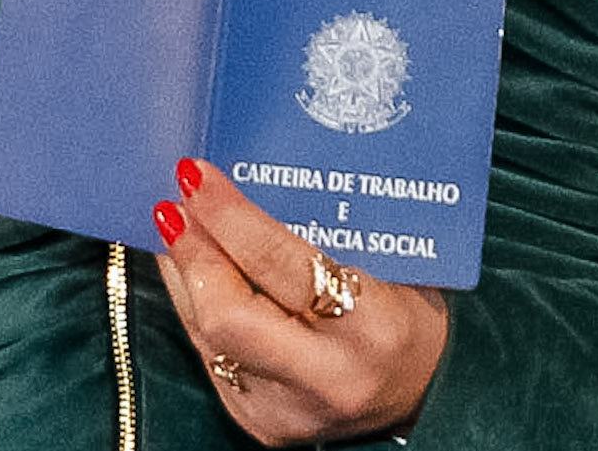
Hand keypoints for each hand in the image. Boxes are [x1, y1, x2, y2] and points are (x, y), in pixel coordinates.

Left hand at [155, 158, 444, 445]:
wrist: (426, 394)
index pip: (281, 266)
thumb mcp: (389, 265)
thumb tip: (240, 175)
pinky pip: (207, 353)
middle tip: (172, 201)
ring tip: (172, 223)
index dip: (228, 217)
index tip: (194, 174)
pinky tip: (187, 268)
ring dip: (181, 272)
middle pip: (226, 313)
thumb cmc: (406, 313)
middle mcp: (329, 378)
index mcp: (374, 329)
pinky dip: (193, 303)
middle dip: (192, 251)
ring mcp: (288, 410)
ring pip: (205, 332)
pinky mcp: (258, 422)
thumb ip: (321, 230)